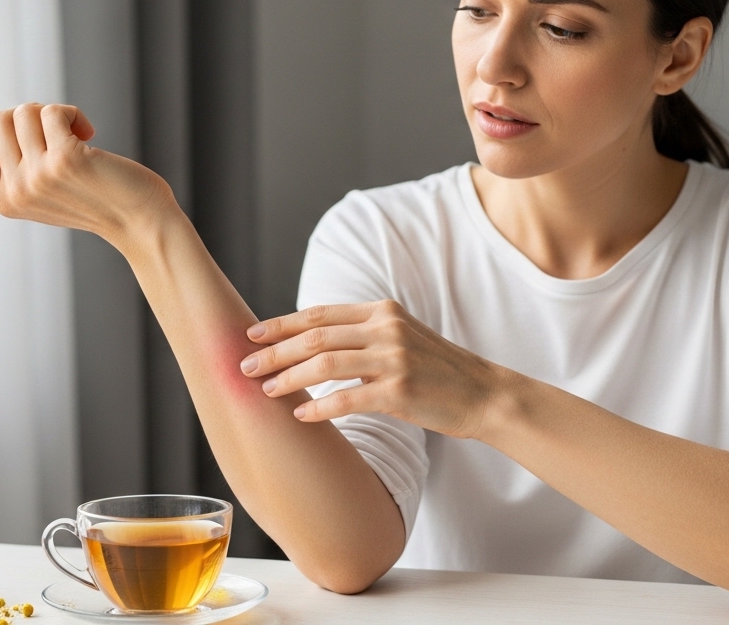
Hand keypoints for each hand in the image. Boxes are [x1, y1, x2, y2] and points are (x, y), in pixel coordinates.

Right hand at [0, 87, 175, 244]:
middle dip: (32, 115)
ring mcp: (38, 176)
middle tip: (61, 134)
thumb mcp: (44, 191)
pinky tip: (89, 133)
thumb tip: (2, 117)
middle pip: (0, 121)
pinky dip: (72, 113)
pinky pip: (53, 111)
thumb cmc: (98, 199)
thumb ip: (17, 166)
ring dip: (56, 114)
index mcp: (5, 201)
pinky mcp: (64, 160)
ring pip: (26, 112)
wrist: (140, 221)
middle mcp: (16, 191)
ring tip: (79, 137)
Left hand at [241, 300, 509, 438]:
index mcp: (382, 311)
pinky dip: (321, 406)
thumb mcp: (401, 338)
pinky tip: (302, 417)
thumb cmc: (437, 371)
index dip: (282, 324)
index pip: (320, 314)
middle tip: (245, 367)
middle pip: (316, 335)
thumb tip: (313, 344)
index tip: (252, 335)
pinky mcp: (402, 390)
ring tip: (266, 392)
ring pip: (326, 362)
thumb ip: (363, 335)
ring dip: (290, 378)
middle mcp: (386, 328)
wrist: (483, 394)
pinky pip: (350, 397)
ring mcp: (395, 358)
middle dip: (275, 351)